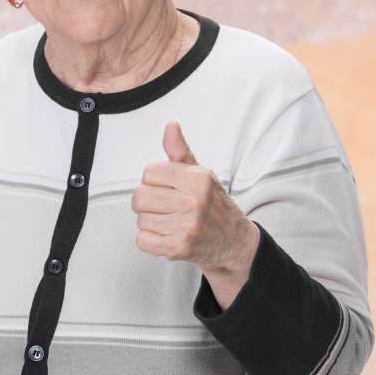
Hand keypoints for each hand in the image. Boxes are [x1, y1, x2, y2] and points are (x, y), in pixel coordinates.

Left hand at [131, 121, 260, 306]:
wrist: (235, 242)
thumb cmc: (214, 205)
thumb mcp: (201, 174)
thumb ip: (180, 152)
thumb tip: (170, 126)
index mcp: (198, 179)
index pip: (149, 172)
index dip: (154, 180)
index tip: (167, 187)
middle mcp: (194, 202)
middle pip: (140, 196)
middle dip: (148, 202)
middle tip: (165, 206)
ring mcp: (186, 227)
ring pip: (141, 219)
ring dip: (150, 222)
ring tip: (170, 221)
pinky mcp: (178, 248)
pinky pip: (142, 240)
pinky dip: (149, 240)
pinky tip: (166, 235)